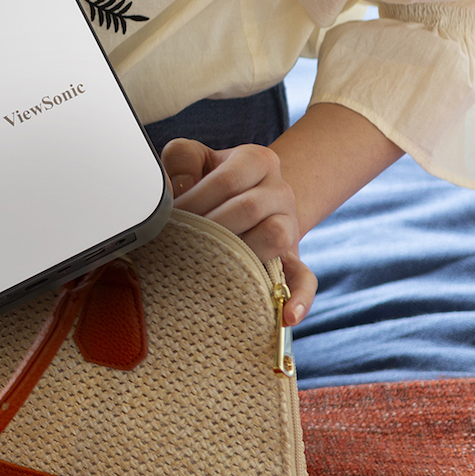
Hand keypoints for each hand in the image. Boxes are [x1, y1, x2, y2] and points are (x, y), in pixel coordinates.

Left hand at [161, 139, 315, 325]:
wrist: (245, 202)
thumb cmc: (210, 183)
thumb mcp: (195, 160)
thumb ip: (181, 161)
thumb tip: (176, 187)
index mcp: (256, 160)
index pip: (228, 178)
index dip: (195, 198)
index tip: (170, 215)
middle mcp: (279, 191)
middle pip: (248, 208)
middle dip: (207, 227)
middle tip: (179, 241)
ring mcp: (289, 226)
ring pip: (275, 237)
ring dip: (237, 252)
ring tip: (207, 262)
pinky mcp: (293, 259)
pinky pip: (304, 279)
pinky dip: (298, 298)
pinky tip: (287, 315)